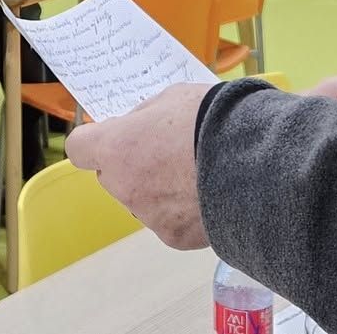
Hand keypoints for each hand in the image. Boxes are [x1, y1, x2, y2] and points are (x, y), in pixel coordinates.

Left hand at [65, 83, 211, 248]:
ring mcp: (149, 216)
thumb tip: (137, 128)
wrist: (257, 163)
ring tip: (196, 174)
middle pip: (112, 176)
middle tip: (166, 153)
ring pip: (142, 201)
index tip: (112, 135)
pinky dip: (184, 211)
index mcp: (116, 148)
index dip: (94, 141)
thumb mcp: (173, 98)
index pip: (79, 148)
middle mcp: (124, 186)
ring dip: (158, 191)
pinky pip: (171, 221)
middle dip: (130, 166)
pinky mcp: (175, 237)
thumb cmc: (212, 121)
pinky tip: (210, 194)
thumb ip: (146, 117)